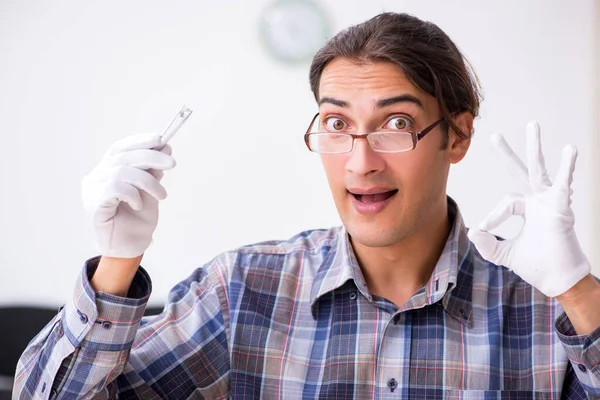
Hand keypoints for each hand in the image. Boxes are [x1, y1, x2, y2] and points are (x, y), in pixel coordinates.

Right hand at [81, 133, 175, 257]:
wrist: (130, 247)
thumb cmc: (137, 220)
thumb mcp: (150, 190)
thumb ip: (151, 171)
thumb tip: (163, 148)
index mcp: (107, 170)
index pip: (120, 148)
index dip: (139, 141)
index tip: (161, 140)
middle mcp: (96, 177)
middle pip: (123, 156)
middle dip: (151, 157)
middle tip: (172, 163)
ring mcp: (92, 190)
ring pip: (122, 170)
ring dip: (148, 181)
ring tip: (162, 195)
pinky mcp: (94, 204)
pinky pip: (116, 187)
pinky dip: (133, 194)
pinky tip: (138, 205)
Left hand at [467, 121, 589, 297]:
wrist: (558, 280)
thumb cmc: (537, 266)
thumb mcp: (503, 255)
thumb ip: (486, 245)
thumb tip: (473, 230)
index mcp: (525, 209)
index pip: (505, 204)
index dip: (493, 216)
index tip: (484, 229)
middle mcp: (537, 201)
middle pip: (519, 171)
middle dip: (507, 153)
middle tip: (494, 135)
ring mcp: (549, 201)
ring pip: (538, 169)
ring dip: (534, 147)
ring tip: (532, 124)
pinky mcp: (561, 207)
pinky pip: (563, 184)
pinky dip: (567, 167)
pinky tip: (570, 149)